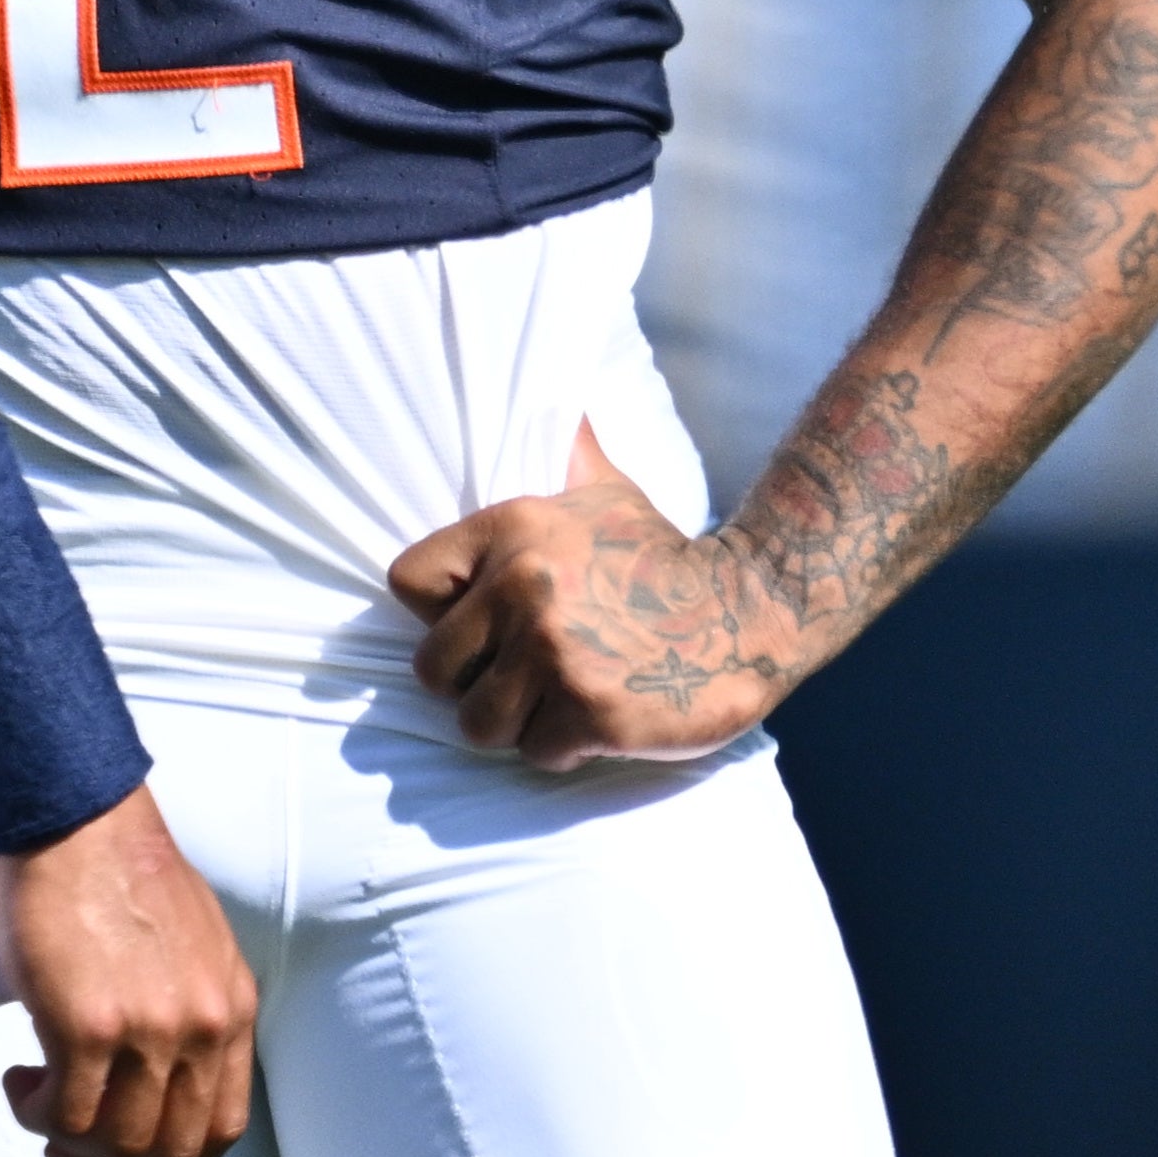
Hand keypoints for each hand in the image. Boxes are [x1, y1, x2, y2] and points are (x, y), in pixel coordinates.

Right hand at [0, 786, 253, 1156]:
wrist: (75, 814)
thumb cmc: (119, 867)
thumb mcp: (196, 945)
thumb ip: (191, 1008)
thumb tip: (162, 1074)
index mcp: (231, 1007)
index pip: (221, 1129)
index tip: (129, 1150)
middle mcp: (201, 1027)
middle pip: (170, 1152)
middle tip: (75, 1141)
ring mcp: (147, 1031)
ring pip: (117, 1144)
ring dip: (70, 1141)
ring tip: (40, 1099)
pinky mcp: (87, 1026)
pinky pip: (65, 1115)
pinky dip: (37, 1115)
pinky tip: (23, 1080)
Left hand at [390, 428, 795, 767]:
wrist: (750, 609)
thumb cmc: (663, 558)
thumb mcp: (606, 492)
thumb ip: (566, 455)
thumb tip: (559, 404)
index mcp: (513, 529)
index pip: (407, 581)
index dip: (438, 613)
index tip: (478, 624)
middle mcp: (524, 588)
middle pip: (433, 670)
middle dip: (474, 683)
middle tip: (521, 677)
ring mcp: (555, 653)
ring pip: (478, 724)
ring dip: (516, 723)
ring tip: (558, 698)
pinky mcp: (589, 711)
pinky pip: (535, 752)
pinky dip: (563, 748)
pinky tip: (596, 718)